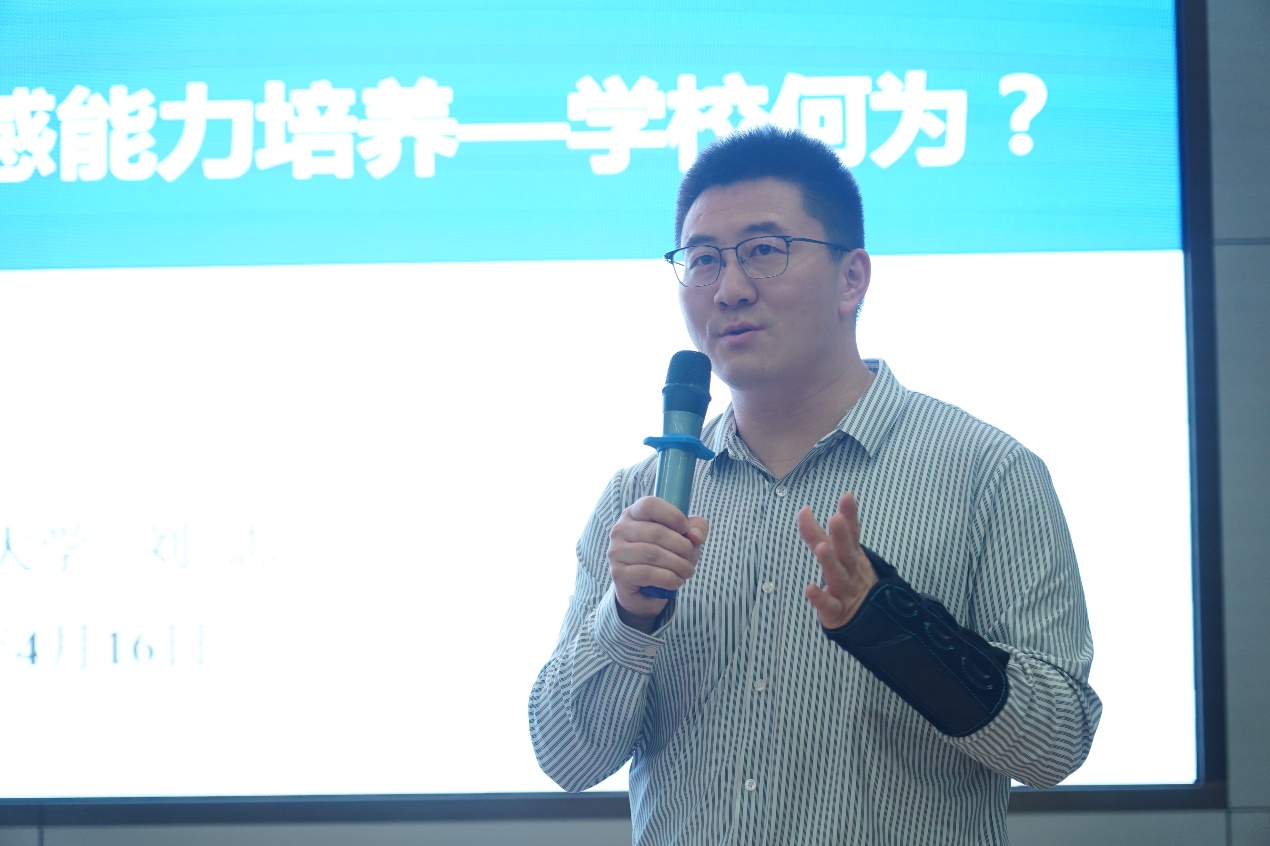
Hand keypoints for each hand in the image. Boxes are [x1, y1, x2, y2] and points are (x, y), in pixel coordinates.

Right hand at [608, 496, 708, 631]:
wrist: (644, 590)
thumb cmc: (665, 556)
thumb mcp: (683, 538)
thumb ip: (696, 528)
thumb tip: (695, 536)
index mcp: (633, 514)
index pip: (650, 505)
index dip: (672, 515)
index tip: (686, 530)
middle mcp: (620, 530)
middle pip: (656, 532)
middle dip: (682, 547)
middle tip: (691, 559)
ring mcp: (616, 551)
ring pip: (652, 554)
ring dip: (678, 565)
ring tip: (687, 571)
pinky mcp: (618, 573)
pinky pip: (648, 573)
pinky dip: (668, 579)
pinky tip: (676, 582)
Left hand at [798, 492, 877, 629]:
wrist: (869, 622)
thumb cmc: (849, 583)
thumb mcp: (836, 557)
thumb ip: (817, 534)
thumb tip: (802, 510)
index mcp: (853, 557)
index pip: (853, 533)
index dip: (850, 516)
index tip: (847, 496)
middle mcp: (852, 572)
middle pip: (847, 553)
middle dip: (842, 536)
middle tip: (836, 518)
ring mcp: (846, 592)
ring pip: (838, 577)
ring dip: (830, 562)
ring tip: (822, 548)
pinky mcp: (838, 613)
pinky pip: (829, 606)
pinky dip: (820, 598)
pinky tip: (810, 588)